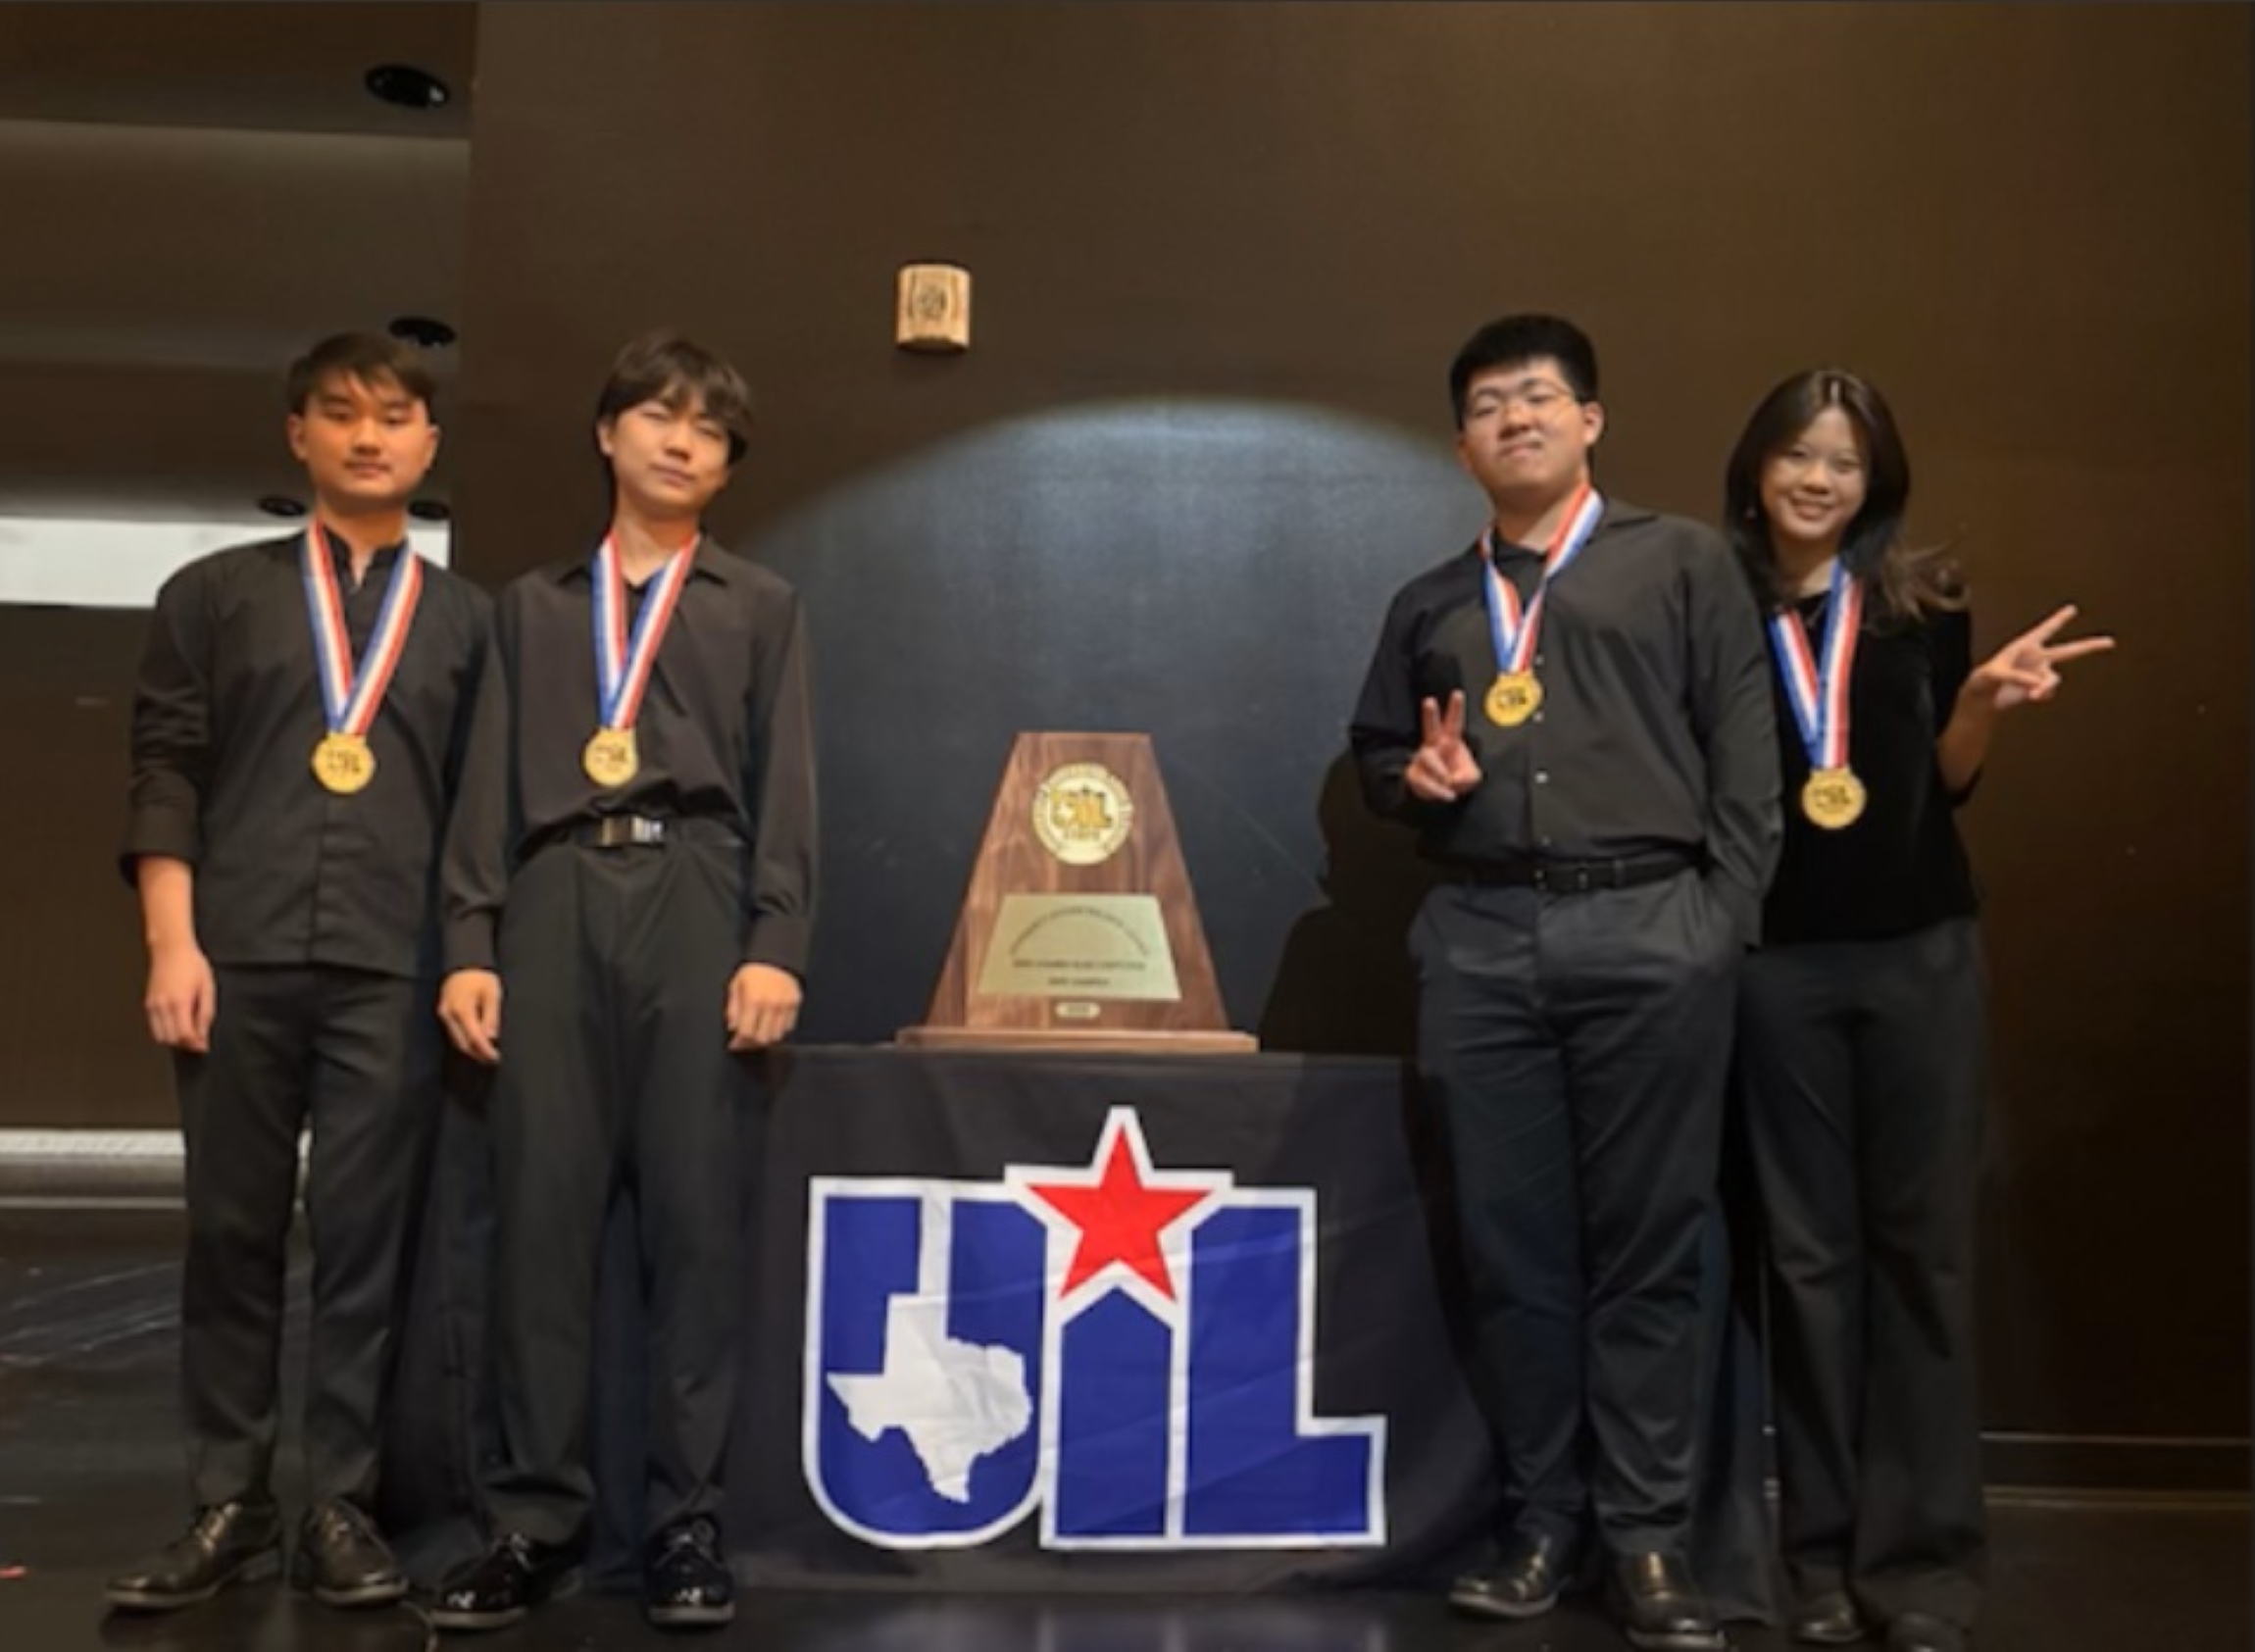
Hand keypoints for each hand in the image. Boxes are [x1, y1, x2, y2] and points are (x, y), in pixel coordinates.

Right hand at [144, 942, 215, 1052]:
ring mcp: (153, 1005)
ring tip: (188, 1031)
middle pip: (171, 1039)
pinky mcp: (148, 1003)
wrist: (171, 949)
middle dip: (185, 1044)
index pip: (184, 1035)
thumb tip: (203, 1035)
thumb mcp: (207, 988)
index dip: (195, 1044)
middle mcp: (163, 1006)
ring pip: (160, 1036)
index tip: (204, 1045)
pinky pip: (154, 1026)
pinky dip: (165, 1031)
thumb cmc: (192, 965)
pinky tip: (177, 1023)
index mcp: (179, 1002)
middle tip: (198, 1039)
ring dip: (174, 1039)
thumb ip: (206, 1014)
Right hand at [438, 969, 502, 1064]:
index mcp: (462, 1010)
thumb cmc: (480, 977)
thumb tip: (491, 1038)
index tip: (496, 1058)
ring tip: (485, 1054)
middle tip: (492, 1059)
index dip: (485, 1050)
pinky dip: (464, 1040)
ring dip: (470, 1049)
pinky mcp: (442, 1013)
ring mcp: (443, 1015)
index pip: (474, 1038)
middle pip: (462, 1043)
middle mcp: (449, 1015)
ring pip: (456, 1040)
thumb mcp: (492, 995)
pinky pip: (453, 1032)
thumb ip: (491, 1017)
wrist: (463, 962)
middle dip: (477, 1054)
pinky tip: (474, 1043)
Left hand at [726, 963, 801, 1051]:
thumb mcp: (735, 986)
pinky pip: (789, 1028)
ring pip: (777, 1036)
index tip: (734, 1044)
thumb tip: (733, 1028)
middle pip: (763, 1039)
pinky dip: (779, 1030)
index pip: (746, 1032)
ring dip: (766, 1038)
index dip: (738, 1042)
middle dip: (752, 1043)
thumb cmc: (753, 972)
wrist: (776, 957)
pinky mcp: (796, 1005)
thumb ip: (733, 1009)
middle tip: (746, 1041)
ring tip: (758, 1033)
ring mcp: (785, 1006)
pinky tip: (770, 1025)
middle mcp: (771, 1005)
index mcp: (753, 1000)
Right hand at [1405, 691, 1483, 801]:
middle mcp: (1434, 745)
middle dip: (1430, 714)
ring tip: (1449, 782)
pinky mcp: (1414, 773)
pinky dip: (1437, 789)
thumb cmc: (1457, 778)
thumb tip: (1453, 779)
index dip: (1455, 709)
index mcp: (1450, 741)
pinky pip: (1424, 780)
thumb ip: (1469, 777)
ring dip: (1440, 772)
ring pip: (1428, 758)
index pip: (1454, 723)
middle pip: (1431, 727)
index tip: (1458, 693)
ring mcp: (1422, 759)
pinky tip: (1446, 794)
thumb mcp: (1471, 778)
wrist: (1440, 793)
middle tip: (1429, 701)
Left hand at [1966, 604, 2114, 711]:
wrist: (1984, 698)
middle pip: (2069, 651)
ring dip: (2046, 686)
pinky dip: (2043, 693)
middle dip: (2089, 646)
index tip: (2072, 608)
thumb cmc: (1984, 679)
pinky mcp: (2039, 687)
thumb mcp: (1994, 674)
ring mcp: (2040, 673)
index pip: (2045, 630)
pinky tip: (2031, 696)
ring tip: (2033, 695)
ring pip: (2054, 679)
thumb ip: (2016, 677)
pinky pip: (2048, 690)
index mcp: (2025, 646)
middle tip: (2110, 641)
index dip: (2059, 619)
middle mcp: (2037, 657)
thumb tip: (2037, 684)